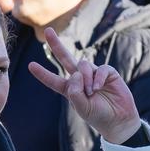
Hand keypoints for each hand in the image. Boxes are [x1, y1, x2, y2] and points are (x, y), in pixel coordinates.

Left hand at [29, 28, 140, 143]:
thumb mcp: (82, 108)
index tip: (31, 66)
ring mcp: (94, 74)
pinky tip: (99, 87)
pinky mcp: (108, 73)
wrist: (119, 120)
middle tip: (48, 30)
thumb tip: (75, 74)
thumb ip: (75, 93)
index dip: (43, 74)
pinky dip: (97, 78)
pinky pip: (100, 69)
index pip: (54, 80)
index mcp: (71, 90)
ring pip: (83, 65)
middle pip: (66, 58)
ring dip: (85, 78)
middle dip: (57, 45)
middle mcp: (80, 79)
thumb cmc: (99, 115)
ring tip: (91, 92)